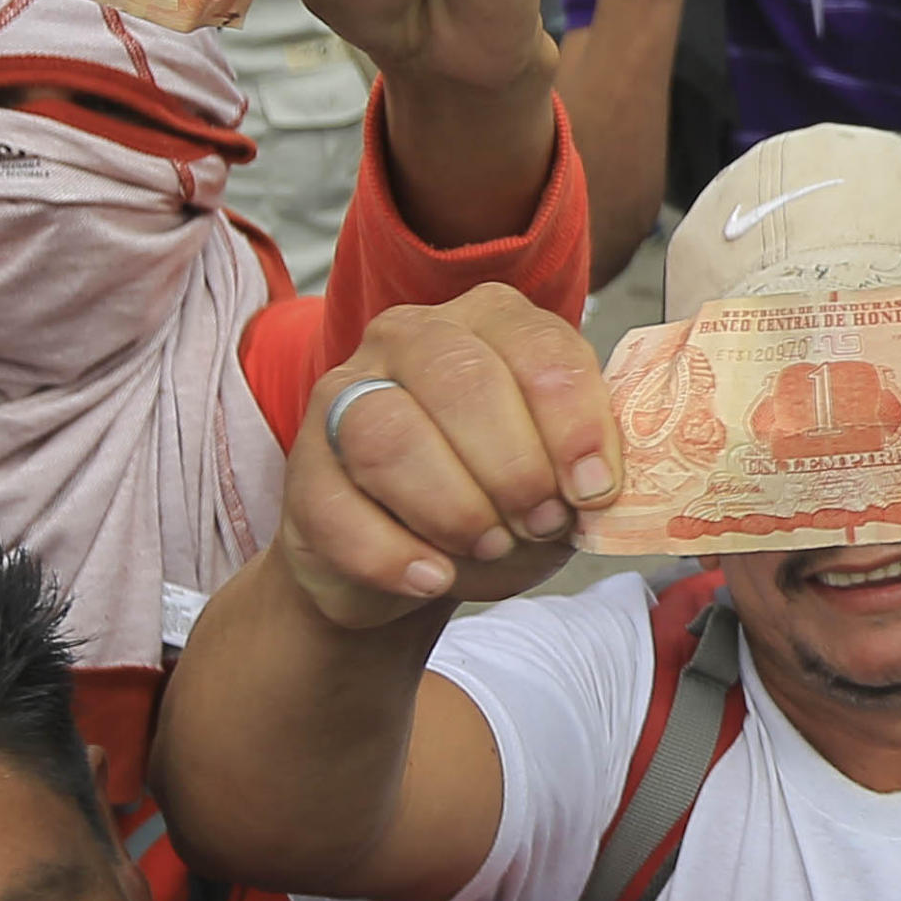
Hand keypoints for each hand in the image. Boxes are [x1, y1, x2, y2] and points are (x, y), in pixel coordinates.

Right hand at [277, 297, 613, 625]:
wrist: (407, 563)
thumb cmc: (497, 502)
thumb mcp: (559, 484)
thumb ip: (585, 472)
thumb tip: (597, 488)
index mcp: (491, 321)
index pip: (538, 347)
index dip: (573, 422)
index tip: (594, 490)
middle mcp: (410, 338)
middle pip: (461, 380)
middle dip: (514, 465)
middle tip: (542, 524)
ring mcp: (345, 396)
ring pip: (388, 436)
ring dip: (453, 507)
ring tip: (489, 549)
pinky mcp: (303, 468)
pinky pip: (338, 507)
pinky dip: (392, 556)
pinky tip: (431, 580)